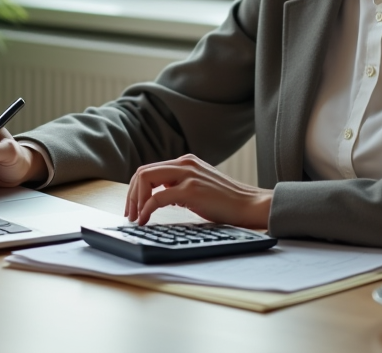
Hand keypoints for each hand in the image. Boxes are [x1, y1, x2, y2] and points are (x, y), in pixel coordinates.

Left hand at [124, 154, 272, 228]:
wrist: (250, 205)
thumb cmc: (226, 201)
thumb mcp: (198, 186)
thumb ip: (179, 185)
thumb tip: (157, 195)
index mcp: (186, 161)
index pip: (150, 169)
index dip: (135, 189)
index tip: (134, 207)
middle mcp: (185, 163)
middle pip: (143, 172)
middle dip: (131, 194)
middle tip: (130, 214)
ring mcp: (188, 174)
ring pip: (145, 179)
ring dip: (135, 200)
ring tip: (136, 218)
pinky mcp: (191, 190)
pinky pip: (157, 197)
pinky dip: (146, 209)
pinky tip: (145, 220)